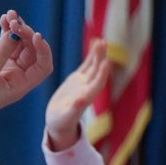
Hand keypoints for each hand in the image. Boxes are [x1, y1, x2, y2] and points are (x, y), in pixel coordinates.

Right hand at [0, 9, 52, 119]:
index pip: (42, 66)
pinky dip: (7, 29)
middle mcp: (18, 75)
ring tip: (9, 15)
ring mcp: (7, 65)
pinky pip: (6, 40)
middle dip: (26, 33)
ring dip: (17, 28)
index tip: (35, 36)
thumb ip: (0, 53)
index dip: (43, 50)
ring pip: (20, 43)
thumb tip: (15, 32)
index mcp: (20, 85)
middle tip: (14, 22)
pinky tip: (4, 19)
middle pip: (32, 50)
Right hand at [45, 37, 109, 151]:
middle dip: (100, 58)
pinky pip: (86, 65)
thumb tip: (82, 100)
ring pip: (93, 66)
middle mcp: (87, 89)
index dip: (102, 74)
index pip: (97, 85)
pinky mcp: (77, 79)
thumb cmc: (61, 122)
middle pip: (96, 72)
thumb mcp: (66, 116)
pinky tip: (95, 45)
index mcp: (86, 98)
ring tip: (102, 41)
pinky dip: (91, 56)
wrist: (59, 122)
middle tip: (103, 44)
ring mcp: (83, 83)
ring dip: (97, 54)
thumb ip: (74, 109)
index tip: (106, 62)